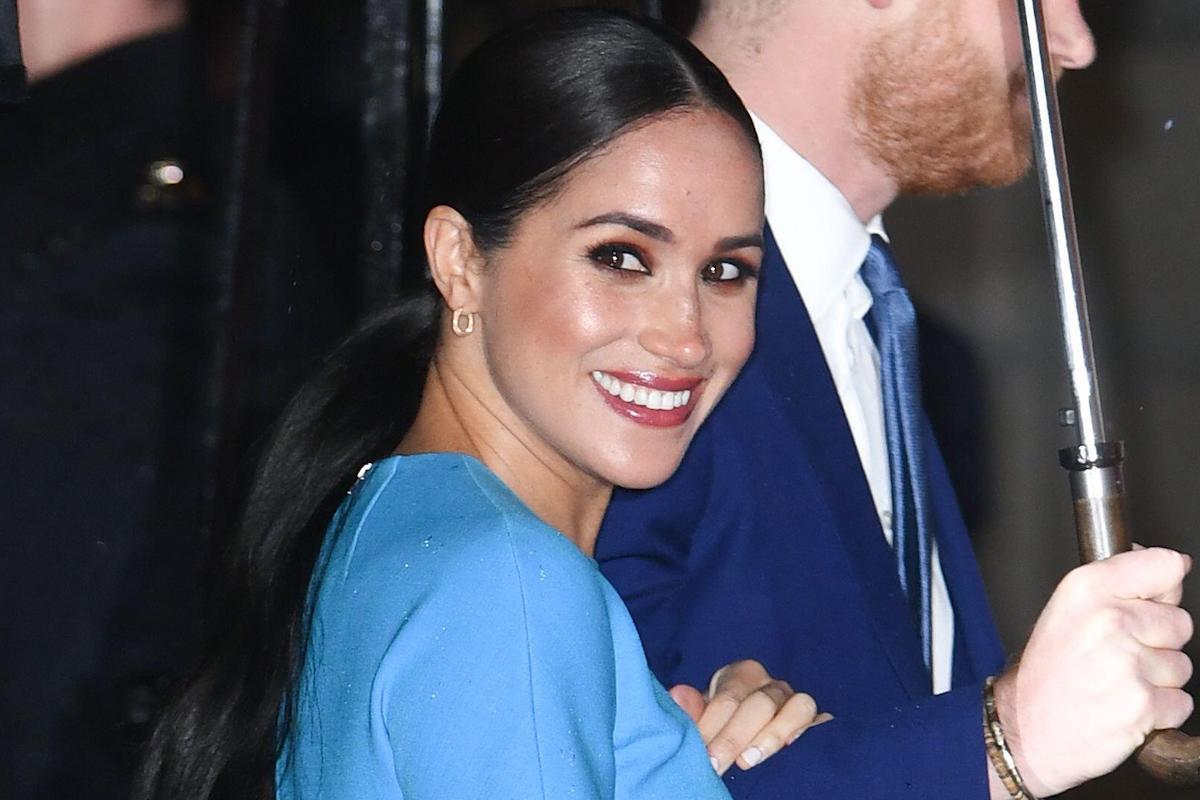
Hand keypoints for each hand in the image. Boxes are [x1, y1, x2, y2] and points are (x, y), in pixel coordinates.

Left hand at [669, 659, 829, 774]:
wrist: (748, 730)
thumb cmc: (723, 723)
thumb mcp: (704, 715)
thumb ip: (691, 708)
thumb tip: (677, 695)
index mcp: (740, 675)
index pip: (727, 698)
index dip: (712, 726)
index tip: (701, 753)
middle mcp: (769, 682)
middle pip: (758, 704)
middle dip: (734, 737)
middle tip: (715, 764)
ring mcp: (792, 697)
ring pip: (792, 706)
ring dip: (769, 736)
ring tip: (746, 762)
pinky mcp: (808, 714)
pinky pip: (809, 715)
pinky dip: (798, 729)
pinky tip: (786, 749)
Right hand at [992, 547, 1193, 796]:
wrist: (1022, 727)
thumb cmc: (1045, 672)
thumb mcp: (1067, 609)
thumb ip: (1118, 584)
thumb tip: (1171, 566)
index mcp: (1086, 588)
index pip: (1165, 566)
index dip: (1163, 587)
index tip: (1150, 600)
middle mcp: (1109, 619)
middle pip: (1180, 621)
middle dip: (1158, 641)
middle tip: (1116, 656)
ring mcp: (1127, 663)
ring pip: (1181, 665)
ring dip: (1158, 679)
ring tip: (1116, 683)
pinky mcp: (1142, 705)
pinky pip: (1181, 702)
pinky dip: (1159, 711)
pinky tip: (1123, 707)